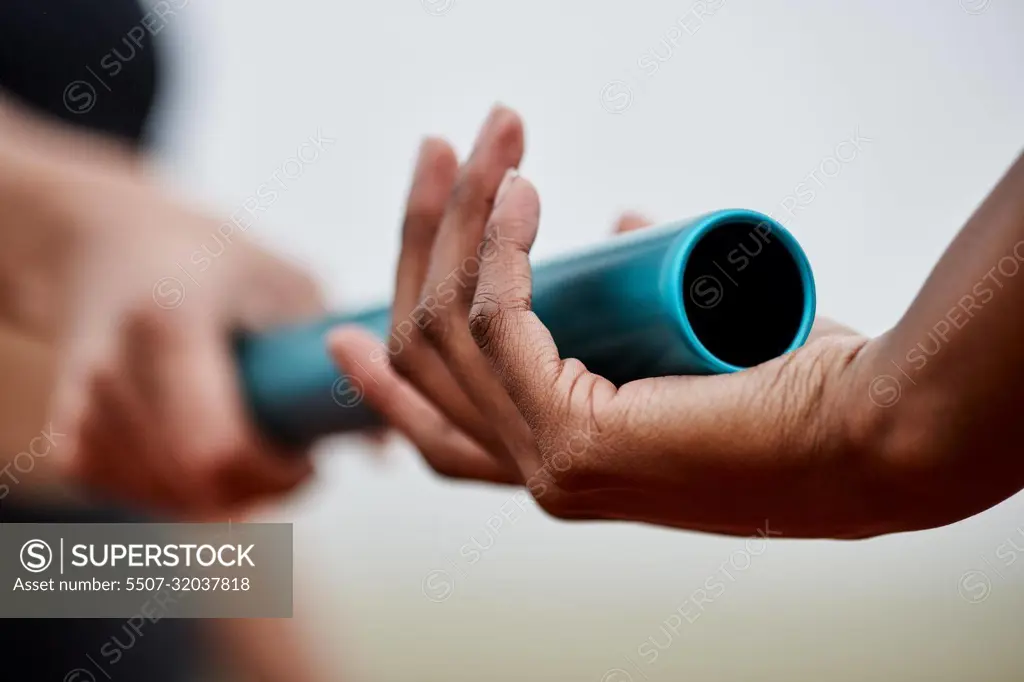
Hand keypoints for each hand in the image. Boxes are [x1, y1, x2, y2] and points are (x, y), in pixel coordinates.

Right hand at [15, 151, 321, 514]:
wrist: (108, 246)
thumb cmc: (214, 264)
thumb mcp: (284, 286)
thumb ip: (332, 364)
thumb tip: (385, 444)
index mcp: (169, 324)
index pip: (219, 449)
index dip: (277, 475)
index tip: (311, 462)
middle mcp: (112, 370)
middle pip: (198, 486)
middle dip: (262, 490)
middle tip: (295, 464)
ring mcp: (82, 408)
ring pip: (169, 502)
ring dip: (224, 496)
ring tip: (253, 447)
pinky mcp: (67, 437)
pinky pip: (134, 499)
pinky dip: (180, 495)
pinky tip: (202, 454)